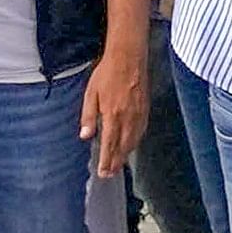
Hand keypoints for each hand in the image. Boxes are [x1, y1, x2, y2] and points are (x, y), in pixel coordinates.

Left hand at [80, 31, 147, 178]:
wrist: (128, 58)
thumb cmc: (107, 73)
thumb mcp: (91, 93)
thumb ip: (88, 116)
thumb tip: (86, 136)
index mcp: (112, 115)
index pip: (109, 145)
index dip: (106, 160)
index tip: (103, 172)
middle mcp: (127, 119)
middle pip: (123, 147)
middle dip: (116, 162)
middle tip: (110, 174)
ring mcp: (138, 115)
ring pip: (133, 141)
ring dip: (126, 155)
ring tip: (119, 164)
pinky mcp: (145, 109)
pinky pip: (141, 131)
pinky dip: (135, 142)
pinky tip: (131, 145)